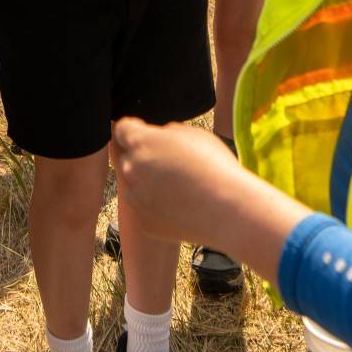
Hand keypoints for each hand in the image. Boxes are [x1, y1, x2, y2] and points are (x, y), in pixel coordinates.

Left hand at [110, 118, 249, 247]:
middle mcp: (131, 169)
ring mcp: (135, 198)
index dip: (133, 129)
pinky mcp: (143, 222)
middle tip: (163, 161)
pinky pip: (143, 208)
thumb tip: (157, 136)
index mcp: (141, 142)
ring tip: (174, 185)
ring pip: (132, 184)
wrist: (229, 211)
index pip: (121, 129)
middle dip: (137, 155)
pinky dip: (154, 205)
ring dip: (144, 181)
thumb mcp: (193, 134)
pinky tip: (178, 204)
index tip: (143, 132)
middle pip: (123, 156)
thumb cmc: (216, 167)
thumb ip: (167, 132)